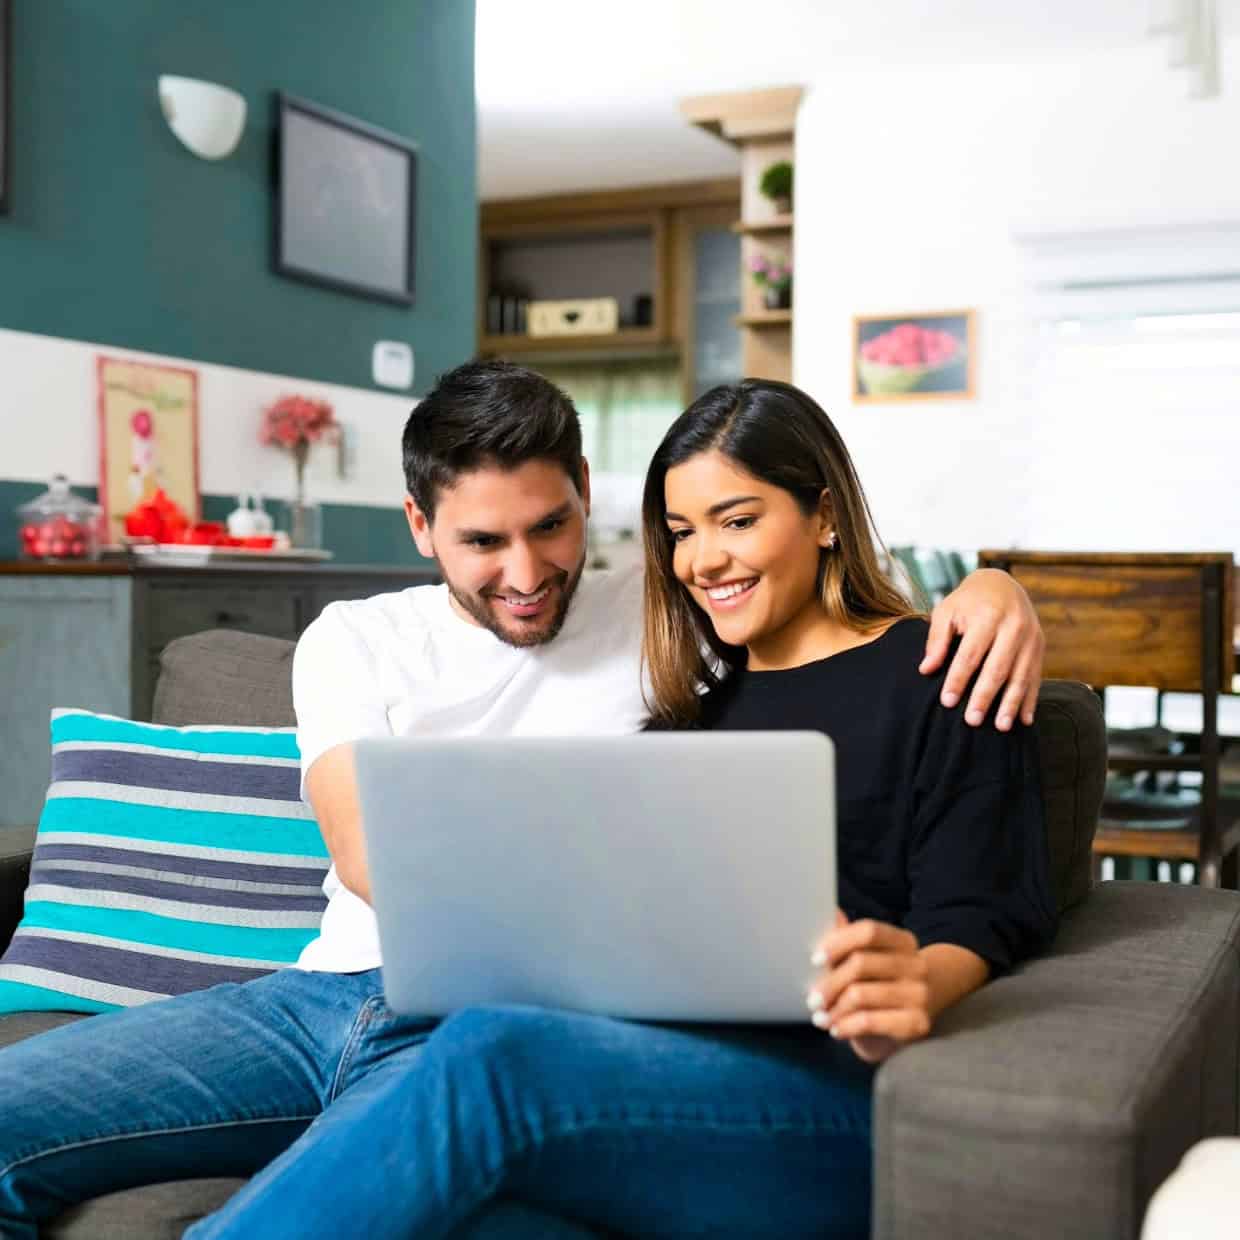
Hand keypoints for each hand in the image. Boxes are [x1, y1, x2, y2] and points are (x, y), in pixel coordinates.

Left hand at [807, 912, 930, 1064]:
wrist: (915, 1019)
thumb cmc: (882, 983)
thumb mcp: (867, 959)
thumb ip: (849, 938)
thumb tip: (832, 913)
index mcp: (903, 941)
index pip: (869, 931)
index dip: (839, 941)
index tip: (815, 959)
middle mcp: (916, 964)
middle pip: (860, 963)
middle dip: (829, 982)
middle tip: (811, 998)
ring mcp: (919, 994)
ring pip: (860, 994)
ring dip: (833, 1008)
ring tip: (820, 1017)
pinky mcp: (917, 1023)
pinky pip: (870, 1021)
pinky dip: (846, 1026)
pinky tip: (836, 1029)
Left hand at [919, 568, 1043, 730]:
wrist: (1002, 584)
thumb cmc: (967, 602)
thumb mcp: (946, 611)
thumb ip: (936, 639)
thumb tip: (926, 669)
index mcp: (988, 616)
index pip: (970, 654)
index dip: (958, 679)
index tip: (947, 701)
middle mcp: (1014, 626)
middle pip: (997, 668)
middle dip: (984, 696)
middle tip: (971, 721)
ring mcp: (1031, 637)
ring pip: (1021, 676)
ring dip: (1011, 704)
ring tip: (999, 727)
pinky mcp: (1040, 647)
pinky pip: (1036, 677)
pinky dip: (1031, 700)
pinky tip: (1024, 721)